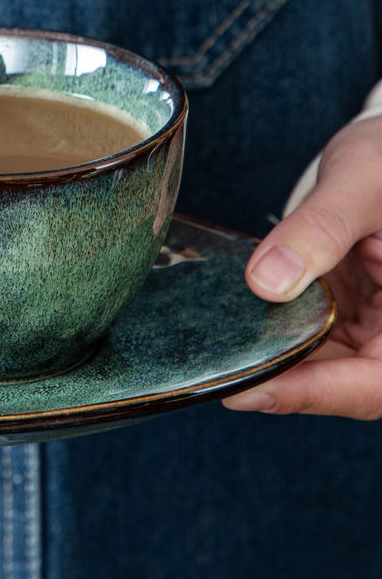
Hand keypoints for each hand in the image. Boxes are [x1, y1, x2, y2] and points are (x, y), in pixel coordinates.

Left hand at [223, 114, 381, 417]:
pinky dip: (273, 332)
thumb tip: (266, 281)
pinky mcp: (347, 312)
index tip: (248, 392)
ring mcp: (373, 325)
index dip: (314, 395)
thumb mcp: (364, 183)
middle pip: (345, 383)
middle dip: (280, 382)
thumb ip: (320, 229)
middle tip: (213, 374)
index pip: (374, 383)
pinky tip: (233, 325)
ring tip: (214, 354)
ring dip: (273, 360)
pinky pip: (310, 336)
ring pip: (323, 366)